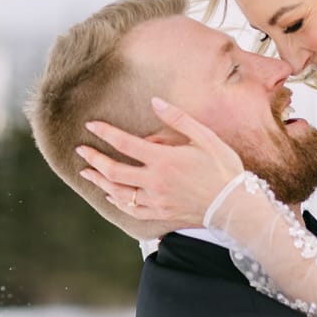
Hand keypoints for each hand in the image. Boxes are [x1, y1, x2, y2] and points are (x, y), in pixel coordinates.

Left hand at [77, 99, 243, 228]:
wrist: (235, 206)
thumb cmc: (224, 169)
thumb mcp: (206, 138)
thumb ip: (178, 119)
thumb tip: (155, 101)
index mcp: (164, 160)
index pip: (125, 144)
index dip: (105, 133)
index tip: (91, 126)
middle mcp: (155, 182)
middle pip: (114, 170)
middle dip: (94, 159)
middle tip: (81, 150)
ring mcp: (157, 201)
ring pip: (119, 193)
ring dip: (100, 181)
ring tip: (87, 172)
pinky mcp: (161, 215)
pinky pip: (132, 210)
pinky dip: (118, 202)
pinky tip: (110, 195)